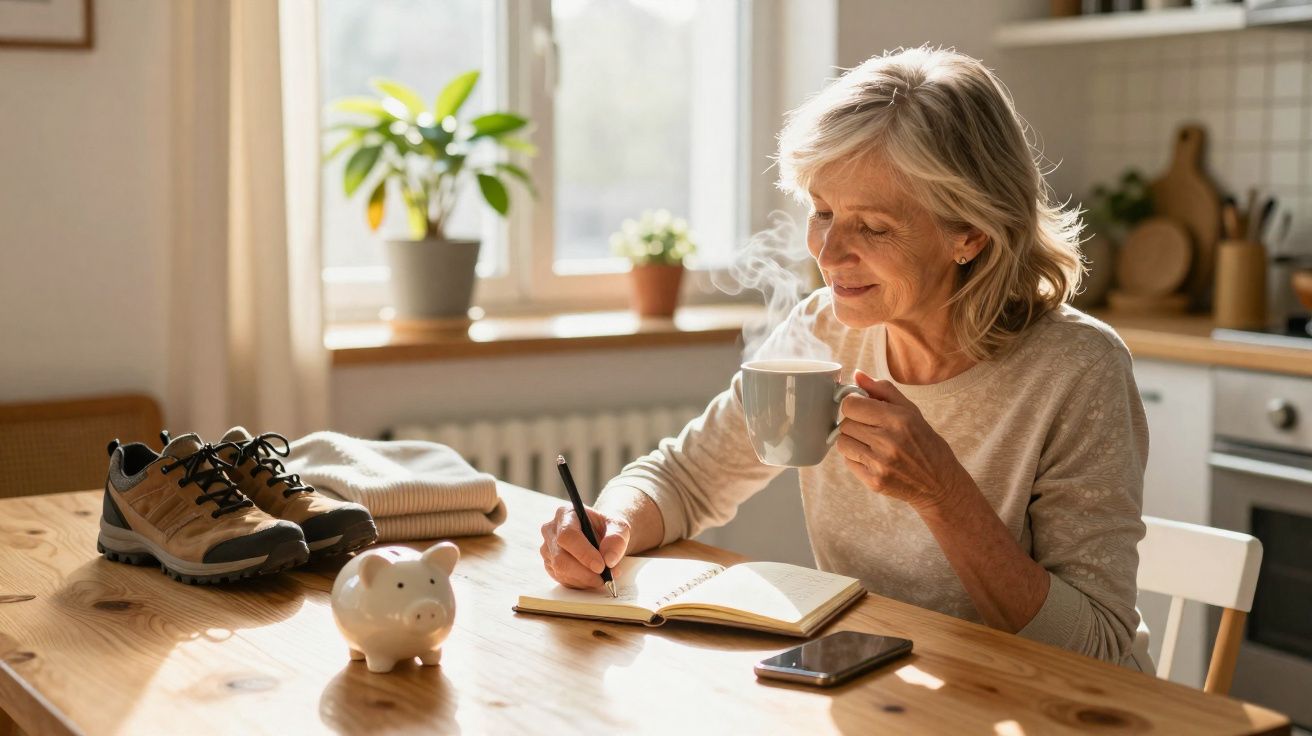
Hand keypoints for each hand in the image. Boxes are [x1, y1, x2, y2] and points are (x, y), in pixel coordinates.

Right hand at [539, 505, 630, 588]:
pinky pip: (563, 579)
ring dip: (585, 579)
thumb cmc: (607, 528)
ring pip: (561, 571)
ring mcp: (548, 549)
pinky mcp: (550, 566)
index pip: (568, 535)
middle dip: (585, 572)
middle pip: (560, 557)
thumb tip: (608, 559)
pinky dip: (581, 583)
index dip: (583, 553)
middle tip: (606, 578)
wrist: (602, 536)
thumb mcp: (619, 526)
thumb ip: (616, 539)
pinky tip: (593, 578)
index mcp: (565, 514)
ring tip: (605, 577)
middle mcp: (551, 531)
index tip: (601, 566)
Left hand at [834, 370, 974, 513]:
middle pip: (845, 424)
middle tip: (871, 428)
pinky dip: (856, 458)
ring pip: (842, 443)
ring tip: (871, 443)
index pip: (850, 405)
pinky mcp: (874, 481)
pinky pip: (848, 462)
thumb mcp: (910, 411)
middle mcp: (887, 441)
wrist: (939, 482)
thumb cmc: (925, 442)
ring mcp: (879, 464)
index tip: (861, 408)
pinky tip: (874, 458)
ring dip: (852, 441)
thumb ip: (882, 390)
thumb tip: (857, 375)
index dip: (853, 404)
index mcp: (897, 419)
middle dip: (854, 423)